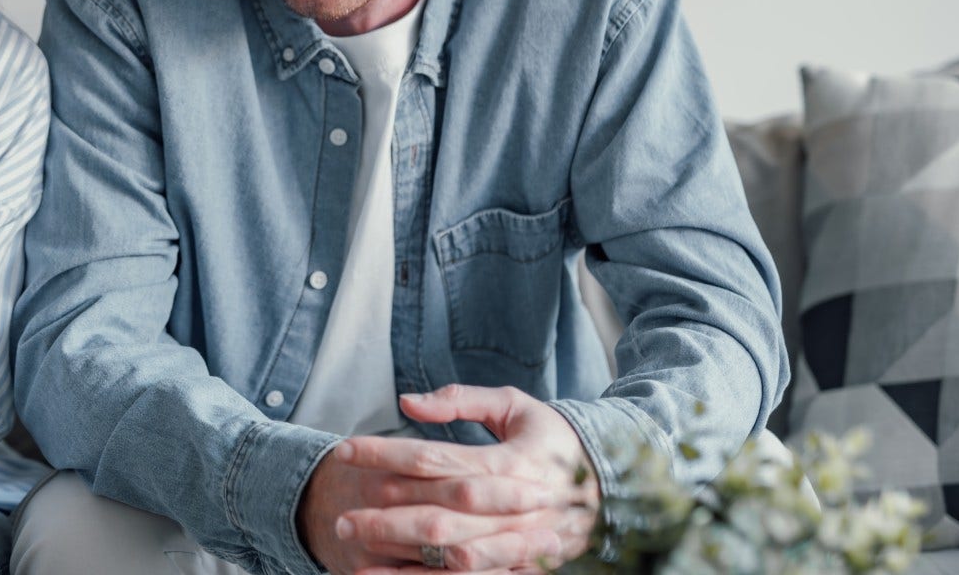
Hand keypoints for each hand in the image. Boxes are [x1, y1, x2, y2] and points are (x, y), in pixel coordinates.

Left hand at [330, 385, 600, 572]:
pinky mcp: (522, 566)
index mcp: (507, 461)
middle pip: (437, 513)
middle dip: (384, 517)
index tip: (344, 450)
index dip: (384, 454)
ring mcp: (519, 541)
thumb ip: (460, 399)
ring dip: (401, 557)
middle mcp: (513, 505)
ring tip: (355, 554)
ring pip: (452, 555)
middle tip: (342, 516)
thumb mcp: (515, 406)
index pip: (432, 457)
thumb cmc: (553, 439)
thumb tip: (408, 401)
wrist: (616, 486)